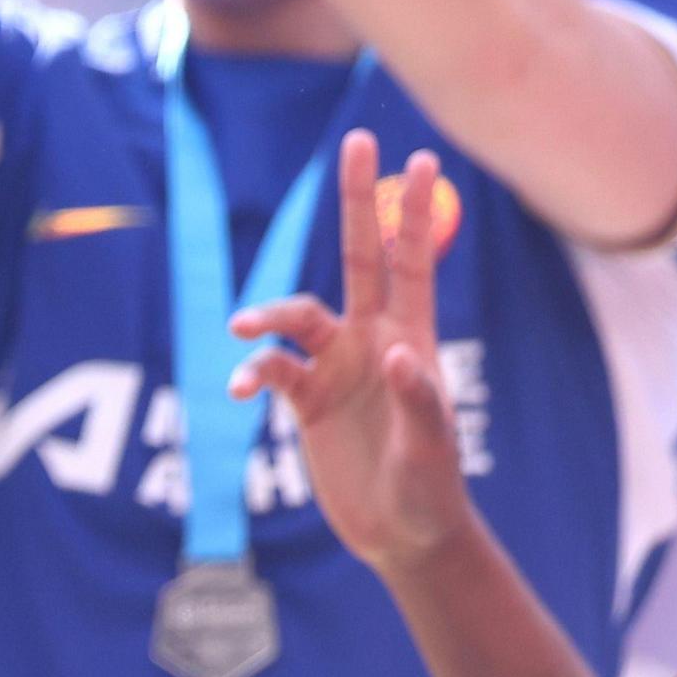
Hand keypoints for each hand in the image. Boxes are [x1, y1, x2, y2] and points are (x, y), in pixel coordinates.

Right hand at [231, 131, 470, 578]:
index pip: (414, 262)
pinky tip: (244, 392)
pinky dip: (253, 375)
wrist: (402, 533)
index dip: (416, 212)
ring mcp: (334, 367)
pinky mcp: (304, 401)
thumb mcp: (433, 446)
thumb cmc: (432, 487)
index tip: (421, 158)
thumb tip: (391, 348)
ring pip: (295, 317)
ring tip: (244, 325)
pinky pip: (268, 372)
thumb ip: (418, 396)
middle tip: (354, 142)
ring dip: (269, 316)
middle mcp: (370, 339)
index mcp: (411, 338)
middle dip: (356, 201)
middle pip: (358, 256)